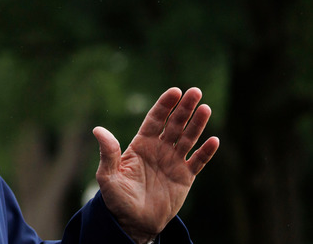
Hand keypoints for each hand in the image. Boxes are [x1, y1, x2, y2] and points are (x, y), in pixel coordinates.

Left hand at [92, 87, 219, 243]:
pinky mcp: (185, 177)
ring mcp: (173, 162)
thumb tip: (98, 130)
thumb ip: (107, 153)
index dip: (165, 105)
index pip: (155, 119)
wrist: (134, 222)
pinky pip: (198, 161)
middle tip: (195, 92)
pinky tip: (214, 140)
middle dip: (184, 108)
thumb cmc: (117, 198)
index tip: (175, 91)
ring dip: (197, 124)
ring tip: (206, 109)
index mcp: (141, 144)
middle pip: (174, 124)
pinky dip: (206, 152)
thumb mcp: (108, 176)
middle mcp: (159, 149)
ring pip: (188, 138)